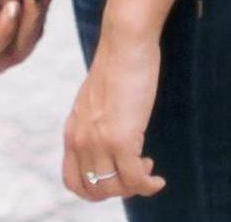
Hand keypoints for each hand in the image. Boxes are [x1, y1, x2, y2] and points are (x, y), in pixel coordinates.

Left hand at [62, 29, 163, 198]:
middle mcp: (80, 140)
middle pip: (94, 190)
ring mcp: (99, 141)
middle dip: (117, 189)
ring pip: (116, 188)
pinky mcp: (121, 139)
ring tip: (147, 166)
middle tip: (135, 173)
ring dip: (135, 186)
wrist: (125, 41)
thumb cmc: (117, 65)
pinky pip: (135, 180)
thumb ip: (93, 124)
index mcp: (72, 130)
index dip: (95, 188)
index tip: (115, 178)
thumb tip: (107, 145)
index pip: (73, 181)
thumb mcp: (95, 101)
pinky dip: (149, 185)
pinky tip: (158, 178)